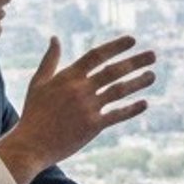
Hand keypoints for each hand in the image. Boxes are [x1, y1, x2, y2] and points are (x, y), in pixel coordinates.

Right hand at [0, 34, 155, 183]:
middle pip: (113, 71)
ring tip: (152, 75)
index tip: (132, 40)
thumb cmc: (33, 113)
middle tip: (153, 55)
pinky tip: (144, 103)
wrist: (30, 145)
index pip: (96, 55)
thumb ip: (50, 60)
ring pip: (119, 91)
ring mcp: (87, 108)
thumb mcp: (38, 82)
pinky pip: (117, 115)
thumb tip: (55, 38)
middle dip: (135, 61)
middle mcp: (80, 89)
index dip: (115, 46)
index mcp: (68, 76)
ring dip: (138, 82)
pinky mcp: (92, 126)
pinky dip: (132, 109)